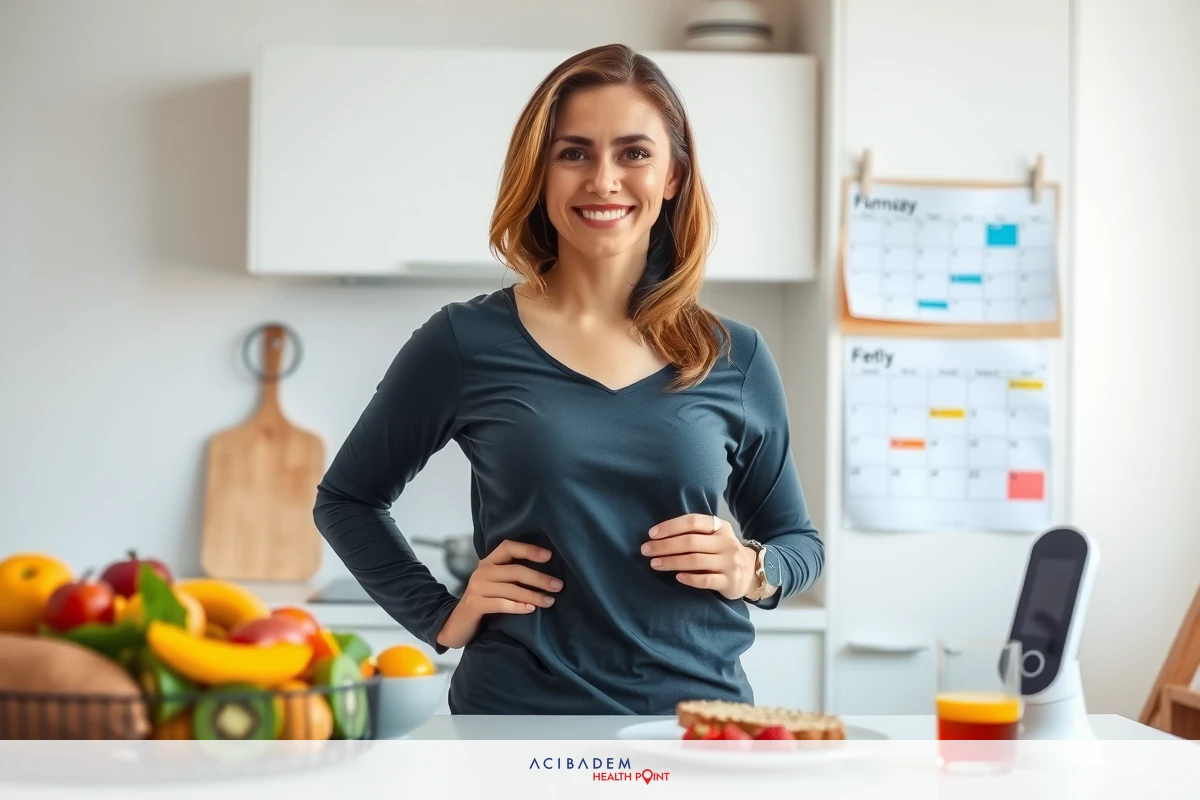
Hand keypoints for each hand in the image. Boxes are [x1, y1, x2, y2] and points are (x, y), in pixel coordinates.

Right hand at [435, 539, 561, 648]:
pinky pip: (501, 604)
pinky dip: (518, 607)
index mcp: (489, 562)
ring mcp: (477, 588)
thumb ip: (513, 576)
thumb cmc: (485, 601)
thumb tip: (548, 574)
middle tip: (558, 586)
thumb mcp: (497, 584)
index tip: (549, 556)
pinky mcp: (474, 605)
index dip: (529, 549)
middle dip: (539, 578)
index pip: (509, 547)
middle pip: (515, 570)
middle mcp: (482, 571)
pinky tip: (531, 609)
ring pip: (511, 589)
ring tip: (550, 601)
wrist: (457, 624)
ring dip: (533, 595)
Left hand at [641, 513, 756, 599]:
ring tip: (655, 564)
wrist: (751, 572)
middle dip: (664, 546)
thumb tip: (658, 536)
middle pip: (690, 542)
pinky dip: (690, 578)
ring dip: (671, 562)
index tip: (651, 534)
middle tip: (646, 550)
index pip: (692, 521)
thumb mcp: (715, 537)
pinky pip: (706, 580)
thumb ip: (694, 533)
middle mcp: (726, 543)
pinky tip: (677, 577)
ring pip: (695, 560)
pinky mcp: (730, 581)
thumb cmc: (722, 552)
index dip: (670, 526)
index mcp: (720, 527)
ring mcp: (729, 563)